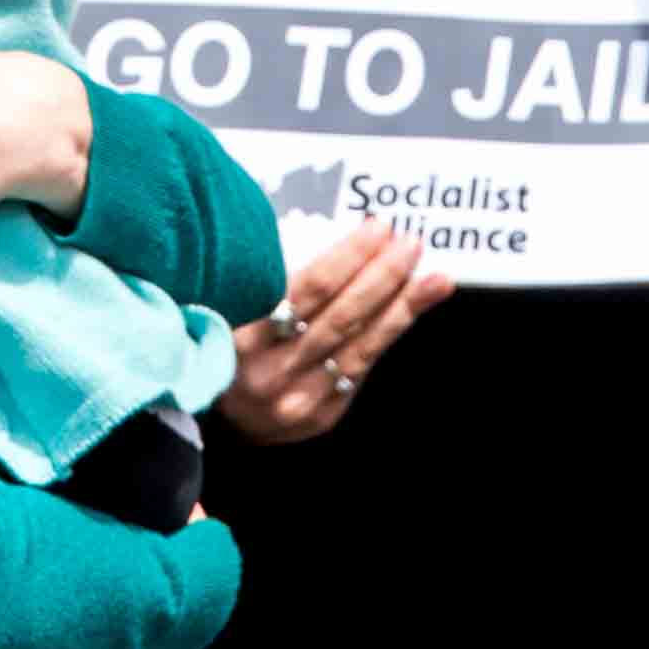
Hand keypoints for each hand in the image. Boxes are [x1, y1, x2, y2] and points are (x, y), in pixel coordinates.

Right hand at [218, 222, 450, 443]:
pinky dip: (388, 336)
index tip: (378, 228)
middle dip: (383, 275)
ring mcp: (298, 398)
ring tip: (433, 278)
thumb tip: (327, 230)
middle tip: (411, 244)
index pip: (307, 289)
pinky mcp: (320, 416)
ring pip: (360, 345)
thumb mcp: (228, 307)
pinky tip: (410, 311)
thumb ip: (270, 278)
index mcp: (242, 334)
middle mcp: (272, 370)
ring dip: (401, 307)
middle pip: (342, 315)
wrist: (214, 420)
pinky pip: (360, 369)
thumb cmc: (224, 345)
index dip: (349, 257)